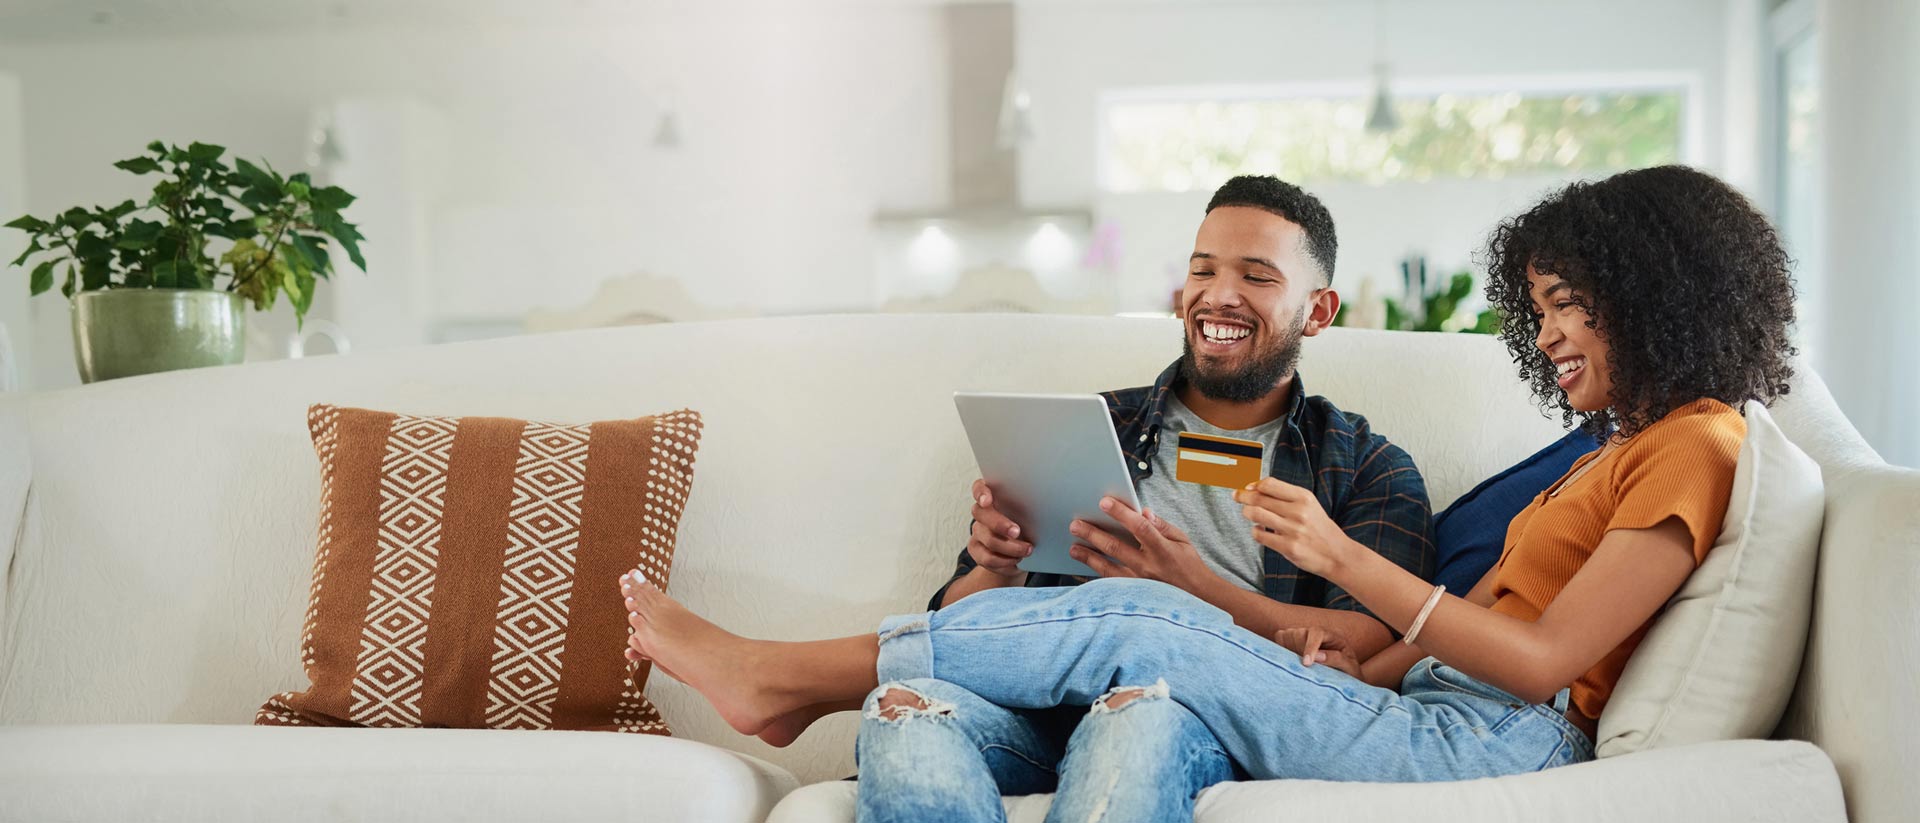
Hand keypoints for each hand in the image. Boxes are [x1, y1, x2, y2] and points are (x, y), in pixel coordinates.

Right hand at [968, 479, 1032, 577]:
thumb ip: (1034, 504)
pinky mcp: (977, 550)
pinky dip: (1005, 561)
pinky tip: (1017, 560)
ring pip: (988, 539)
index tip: (988, 501)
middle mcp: (982, 512)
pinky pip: (988, 558)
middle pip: (980, 513)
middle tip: (1017, 532)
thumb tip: (1051, 501)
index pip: (980, 488)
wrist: (1021, 550)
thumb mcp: (1033, 512)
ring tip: (1028, 550)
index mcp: (994, 496)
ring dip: (1010, 547)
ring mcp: (978, 532)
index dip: (981, 493)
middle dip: (999, 524)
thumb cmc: (1030, 525)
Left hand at [1067, 496, 1221, 595]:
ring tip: (1073, 548)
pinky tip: (1081, 573)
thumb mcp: (1182, 541)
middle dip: (1093, 534)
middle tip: (1075, 524)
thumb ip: (1162, 526)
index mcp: (1163, 550)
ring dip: (1088, 557)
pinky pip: (1110, 588)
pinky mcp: (1135, 597)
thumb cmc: (1189, 567)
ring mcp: (1140, 584)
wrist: (1199, 600)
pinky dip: (1094, 580)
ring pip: (1108, 569)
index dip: (1121, 514)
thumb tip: (1143, 512)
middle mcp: (1149, 567)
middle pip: (1116, 547)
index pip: (1139, 527)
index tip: (1104, 502)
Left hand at [1234, 477, 1359, 579]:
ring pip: (1256, 514)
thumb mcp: (1309, 505)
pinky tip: (1260, 530)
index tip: (1247, 487)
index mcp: (1304, 497)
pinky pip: (1260, 535)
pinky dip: (1255, 531)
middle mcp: (1298, 511)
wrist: (1338, 555)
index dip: (1254, 484)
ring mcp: (1293, 530)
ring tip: (1248, 514)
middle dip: (1243, 496)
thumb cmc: (1319, 528)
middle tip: (1236, 496)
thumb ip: (1285, 496)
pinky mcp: (1288, 547)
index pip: (1270, 484)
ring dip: (1247, 513)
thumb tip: (1254, 487)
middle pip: (1259, 498)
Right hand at [1273, 625, 1362, 679]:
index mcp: (1332, 635)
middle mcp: (1315, 632)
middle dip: (1298, 651)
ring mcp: (1302, 633)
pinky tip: (1291, 660)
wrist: (1342, 675)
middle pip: (1299, 633)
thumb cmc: (1348, 672)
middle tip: (1304, 668)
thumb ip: (1337, 660)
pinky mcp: (1291, 639)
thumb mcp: (1350, 668)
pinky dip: (1281, 647)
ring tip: (1298, 665)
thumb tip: (1317, 657)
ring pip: (1287, 634)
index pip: (1317, 632)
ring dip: (1289, 650)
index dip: (1310, 647)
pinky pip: (1279, 637)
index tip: (1306, 664)